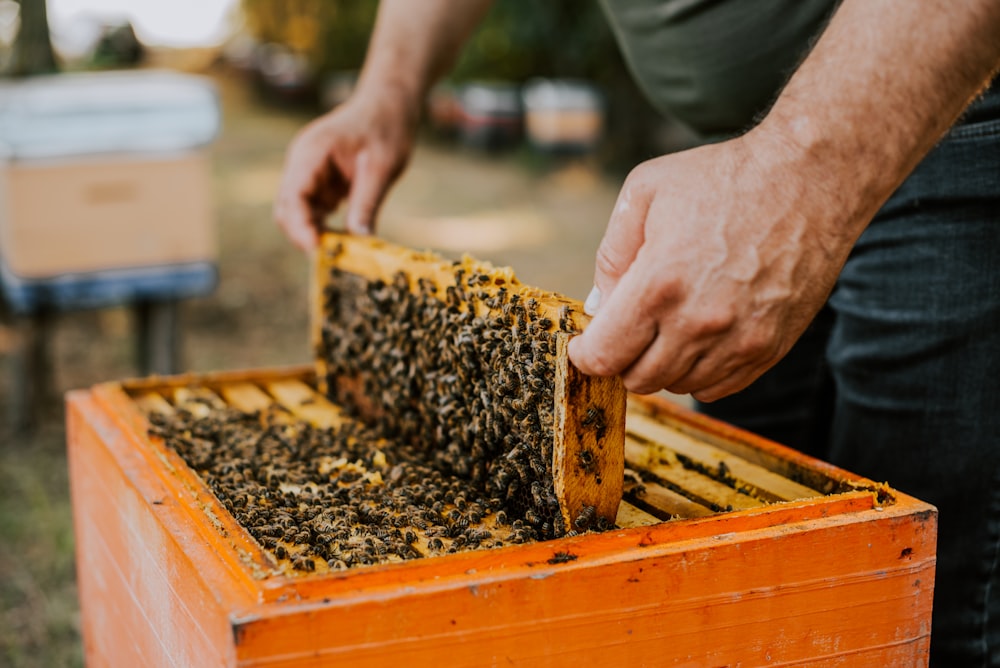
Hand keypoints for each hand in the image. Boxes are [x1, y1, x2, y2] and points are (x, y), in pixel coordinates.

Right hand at [274, 87, 417, 250]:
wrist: (389, 104)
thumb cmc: (387, 127)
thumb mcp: (382, 167)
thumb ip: (367, 203)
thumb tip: (359, 242)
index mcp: (312, 153)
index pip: (292, 196)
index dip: (300, 227)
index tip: (317, 251)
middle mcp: (302, 163)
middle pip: (288, 208)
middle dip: (304, 235)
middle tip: (332, 259)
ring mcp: (308, 172)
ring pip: (298, 213)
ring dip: (314, 234)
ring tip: (342, 253)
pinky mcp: (319, 181)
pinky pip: (313, 210)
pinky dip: (324, 227)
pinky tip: (344, 241)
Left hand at [567, 129, 863, 400]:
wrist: (808, 179)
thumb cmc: (722, 178)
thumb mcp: (644, 191)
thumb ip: (611, 253)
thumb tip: (599, 306)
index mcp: (660, 284)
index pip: (606, 355)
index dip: (586, 355)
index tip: (585, 345)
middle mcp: (699, 322)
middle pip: (639, 379)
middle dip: (622, 359)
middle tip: (626, 332)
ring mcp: (739, 341)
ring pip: (678, 386)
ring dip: (662, 365)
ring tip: (666, 326)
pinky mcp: (770, 348)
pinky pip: (718, 388)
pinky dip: (699, 372)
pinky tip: (698, 337)